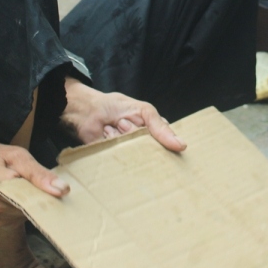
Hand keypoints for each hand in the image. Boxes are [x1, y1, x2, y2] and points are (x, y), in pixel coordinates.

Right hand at [0, 137, 68, 222]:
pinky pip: (22, 216)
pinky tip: (22, 195)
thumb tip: (63, 190)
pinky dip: (26, 206)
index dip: (52, 195)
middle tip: (48, 185)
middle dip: (44, 197)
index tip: (64, 192)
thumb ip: (38, 173)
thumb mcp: (15, 155)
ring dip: (36, 202)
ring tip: (31, 186)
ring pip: (30, 213)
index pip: (37, 198)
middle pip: (35, 207)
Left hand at [61, 78, 185, 152]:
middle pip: (150, 152)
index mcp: (153, 132)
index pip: (167, 144)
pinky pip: (119, 160)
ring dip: (121, 137)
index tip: (152, 136)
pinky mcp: (114, 160)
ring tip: (113, 126)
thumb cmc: (115, 107)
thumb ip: (161, 127)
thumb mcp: (144, 111)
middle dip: (135, 135)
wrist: (86, 110)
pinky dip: (111, 144)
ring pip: (133, 155)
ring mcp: (128, 153)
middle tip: (123, 123)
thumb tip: (181, 145)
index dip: (165, 144)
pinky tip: (106, 134)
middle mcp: (142, 145)